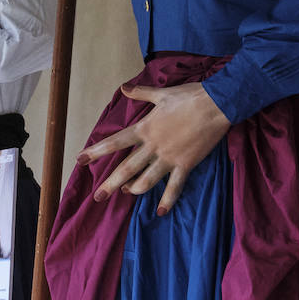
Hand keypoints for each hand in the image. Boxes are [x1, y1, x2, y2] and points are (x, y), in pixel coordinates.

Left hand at [77, 82, 230, 214]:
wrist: (218, 104)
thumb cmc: (190, 96)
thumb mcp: (162, 93)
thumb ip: (140, 93)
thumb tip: (124, 88)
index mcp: (144, 128)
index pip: (114, 142)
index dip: (96, 152)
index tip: (80, 160)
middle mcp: (153, 146)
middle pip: (126, 168)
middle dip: (110, 184)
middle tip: (98, 196)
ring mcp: (169, 157)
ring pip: (146, 180)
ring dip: (134, 190)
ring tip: (126, 194)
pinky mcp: (185, 164)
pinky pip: (174, 186)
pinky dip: (167, 200)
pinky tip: (161, 211)